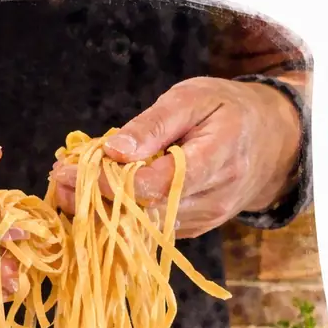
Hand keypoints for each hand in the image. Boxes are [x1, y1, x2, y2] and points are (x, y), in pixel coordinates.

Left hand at [49, 76, 301, 237]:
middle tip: (56, 180)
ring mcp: (207, 220)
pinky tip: (100, 193)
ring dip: (104, 208)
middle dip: (94, 198)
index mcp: (216, 159)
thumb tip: (113, 152)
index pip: (154, 185)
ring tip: (70, 185)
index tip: (67, 169)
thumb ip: (153, 125)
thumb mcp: (191, 98)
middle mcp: (215, 198)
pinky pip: (154, 228)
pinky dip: (124, 212)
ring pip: (145, 226)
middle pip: (145, 212)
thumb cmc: (227, 110)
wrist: (271, 141)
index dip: (107, 182)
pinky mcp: (198, 229)